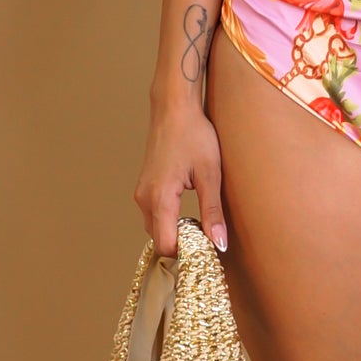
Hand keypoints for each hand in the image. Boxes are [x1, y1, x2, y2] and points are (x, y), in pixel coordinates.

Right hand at [133, 100, 227, 258]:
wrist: (174, 109)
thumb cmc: (194, 135)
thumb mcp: (210, 174)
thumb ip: (212, 212)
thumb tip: (218, 243)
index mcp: (160, 198)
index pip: (166, 245)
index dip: (186, 252)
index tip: (207, 247)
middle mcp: (144, 199)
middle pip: (159, 240)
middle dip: (182, 244)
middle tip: (206, 235)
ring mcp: (141, 193)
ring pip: (155, 228)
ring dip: (175, 232)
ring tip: (200, 221)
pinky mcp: (144, 187)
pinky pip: (153, 215)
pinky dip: (169, 221)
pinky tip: (188, 210)